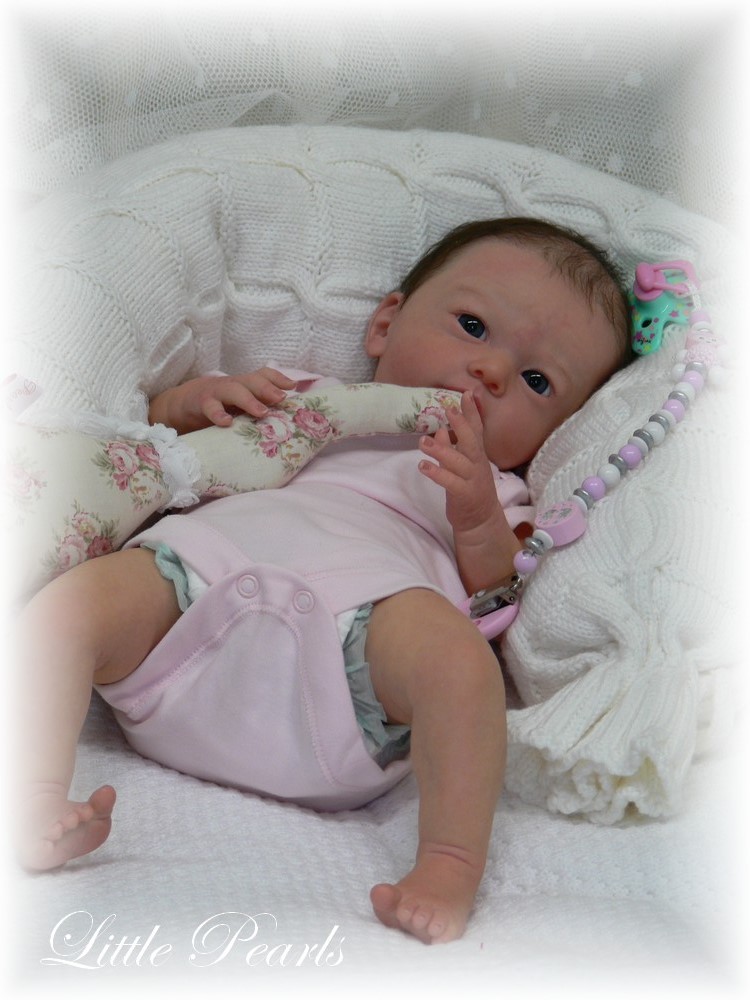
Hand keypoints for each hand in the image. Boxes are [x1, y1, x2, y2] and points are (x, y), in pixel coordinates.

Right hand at [148, 369, 298, 433]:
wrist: (178, 406)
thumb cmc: (215, 408)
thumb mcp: (237, 406)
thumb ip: (255, 407)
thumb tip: (284, 418)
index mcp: (242, 385)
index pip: (261, 375)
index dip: (277, 378)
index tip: (292, 387)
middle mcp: (231, 385)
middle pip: (251, 380)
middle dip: (267, 388)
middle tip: (282, 399)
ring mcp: (215, 393)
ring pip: (233, 390)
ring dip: (249, 400)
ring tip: (262, 412)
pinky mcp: (199, 404)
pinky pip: (210, 407)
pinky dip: (218, 414)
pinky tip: (226, 423)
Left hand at [418, 392, 499, 534]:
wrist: (481, 521)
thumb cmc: (470, 489)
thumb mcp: (462, 466)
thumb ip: (452, 448)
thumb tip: (440, 431)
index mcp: (477, 456)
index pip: (477, 430)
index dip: (472, 412)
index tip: (468, 393)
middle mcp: (477, 464)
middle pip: (471, 442)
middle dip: (461, 425)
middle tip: (448, 410)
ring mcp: (472, 480)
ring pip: (458, 462)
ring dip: (441, 450)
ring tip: (423, 441)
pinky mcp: (464, 495)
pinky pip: (450, 483)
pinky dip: (437, 474)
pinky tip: (423, 466)